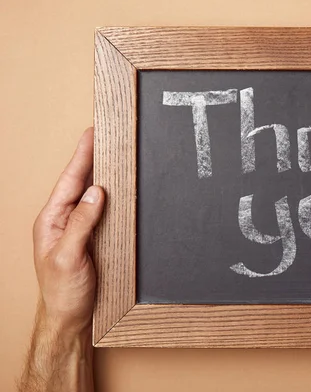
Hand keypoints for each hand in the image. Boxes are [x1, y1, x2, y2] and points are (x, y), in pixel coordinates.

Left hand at [32, 127, 104, 333]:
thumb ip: (81, 223)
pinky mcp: (92, 237)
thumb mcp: (68, 256)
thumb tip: (97, 192)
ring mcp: (78, 228)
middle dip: (92, 157)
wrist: (70, 317)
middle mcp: (64, 220)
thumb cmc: (62, 292)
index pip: (70, 181)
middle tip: (106, 134)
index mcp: (51, 220)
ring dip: (102, 173)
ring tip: (113, 152)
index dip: (82, 156)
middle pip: (80, 181)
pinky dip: (111, 195)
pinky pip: (102, 210)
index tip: (92, 133)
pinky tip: (118, 187)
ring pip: (92, 194)